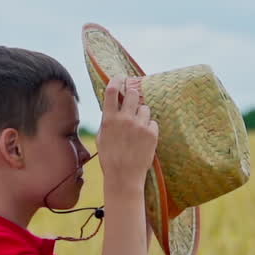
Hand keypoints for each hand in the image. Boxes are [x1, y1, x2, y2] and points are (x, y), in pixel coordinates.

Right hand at [96, 77, 158, 191]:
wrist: (124, 177)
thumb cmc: (110, 159)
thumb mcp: (102, 138)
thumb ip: (107, 121)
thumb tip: (113, 108)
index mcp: (109, 119)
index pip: (112, 91)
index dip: (116, 80)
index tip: (120, 77)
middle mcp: (124, 119)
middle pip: (133, 94)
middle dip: (134, 95)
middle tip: (133, 100)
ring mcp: (139, 125)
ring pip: (145, 108)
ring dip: (142, 114)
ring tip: (137, 129)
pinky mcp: (152, 133)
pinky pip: (152, 122)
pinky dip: (149, 128)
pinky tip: (143, 139)